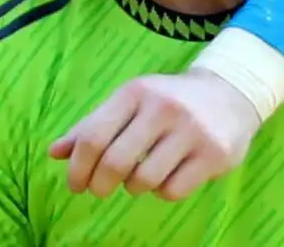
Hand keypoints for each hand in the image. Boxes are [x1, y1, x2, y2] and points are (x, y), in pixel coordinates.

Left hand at [49, 69, 261, 200]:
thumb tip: (53, 153)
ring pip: (144, 180)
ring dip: (134, 187)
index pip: (93, 136)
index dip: (78, 167)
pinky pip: (172, 190)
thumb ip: (91, 126)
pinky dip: (162, 192)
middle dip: (100, 184)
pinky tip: (167, 177)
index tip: (75, 185)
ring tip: (139, 177)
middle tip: (99, 190)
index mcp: (135, 92)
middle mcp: (162, 107)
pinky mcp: (214, 153)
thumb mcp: (129, 103)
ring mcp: (191, 130)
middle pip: (115, 162)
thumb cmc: (167, 102)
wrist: (230, 93)